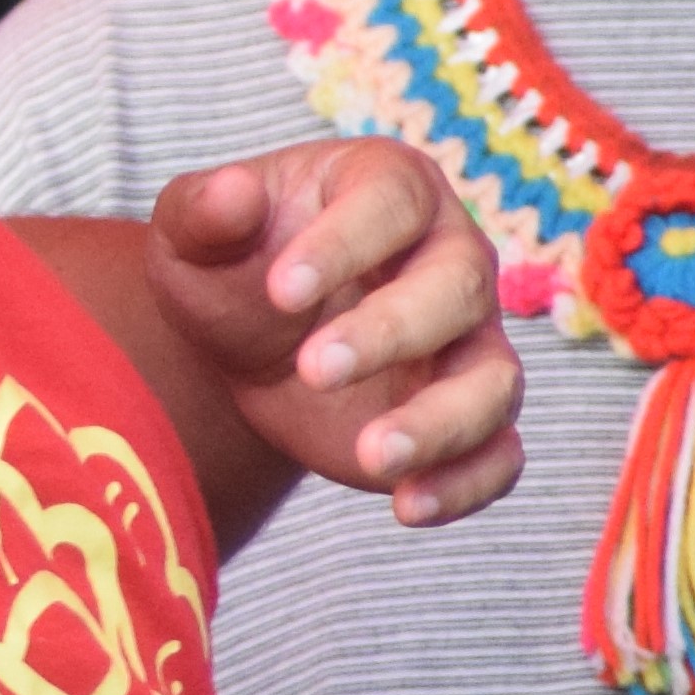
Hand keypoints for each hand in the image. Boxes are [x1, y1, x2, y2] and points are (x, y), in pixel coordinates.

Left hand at [144, 139, 522, 528]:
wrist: (248, 339)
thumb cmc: (230, 266)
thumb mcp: (194, 235)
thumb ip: (204, 211)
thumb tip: (231, 191)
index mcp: (391, 188)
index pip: (391, 201)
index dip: (344, 243)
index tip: (280, 291)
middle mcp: (450, 257)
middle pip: (458, 286)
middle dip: (391, 330)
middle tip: (312, 367)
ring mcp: (468, 341)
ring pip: (493, 379)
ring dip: (441, 421)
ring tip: (372, 455)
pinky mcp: (466, 417)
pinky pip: (499, 454)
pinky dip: (466, 484)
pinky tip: (406, 506)